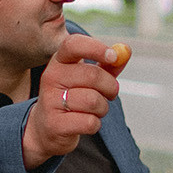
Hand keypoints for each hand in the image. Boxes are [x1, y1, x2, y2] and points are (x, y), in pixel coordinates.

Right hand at [22, 34, 128, 167]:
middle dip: (111, 87)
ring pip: (93, 101)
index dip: (96, 48)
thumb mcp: (88, 78)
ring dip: (102, 108)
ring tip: (94, 110)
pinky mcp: (54, 124)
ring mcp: (50, 101)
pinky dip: (95, 124)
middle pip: (93, 76)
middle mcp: (51, 77)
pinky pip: (89, 122)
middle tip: (110, 94)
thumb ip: (108, 65)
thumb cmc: (73, 97)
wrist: (46, 127)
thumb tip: (126, 51)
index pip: (73, 45)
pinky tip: (85, 122)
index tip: (113, 56)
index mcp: (59, 61)